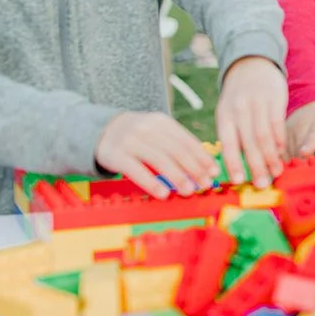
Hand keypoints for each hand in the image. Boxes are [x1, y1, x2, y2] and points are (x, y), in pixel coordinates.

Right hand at [95, 112, 218, 197]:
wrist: (100, 130)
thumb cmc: (138, 137)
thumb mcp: (156, 133)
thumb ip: (177, 146)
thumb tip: (204, 168)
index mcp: (161, 122)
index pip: (187, 140)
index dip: (202, 157)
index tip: (214, 172)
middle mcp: (146, 128)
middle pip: (176, 150)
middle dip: (194, 169)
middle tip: (204, 185)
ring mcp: (130, 141)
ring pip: (159, 160)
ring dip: (177, 177)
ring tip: (189, 191)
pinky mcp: (115, 155)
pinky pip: (136, 170)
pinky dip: (152, 183)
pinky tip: (163, 193)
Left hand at [214, 56, 287, 187]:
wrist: (251, 65)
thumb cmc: (239, 97)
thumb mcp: (228, 112)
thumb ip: (231, 135)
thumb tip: (234, 168)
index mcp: (224, 116)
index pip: (227, 143)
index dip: (233, 163)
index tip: (238, 181)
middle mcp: (238, 110)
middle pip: (248, 143)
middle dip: (255, 166)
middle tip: (262, 184)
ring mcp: (256, 103)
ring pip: (263, 135)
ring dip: (271, 157)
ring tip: (276, 172)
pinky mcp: (274, 97)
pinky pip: (277, 122)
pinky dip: (280, 139)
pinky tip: (283, 152)